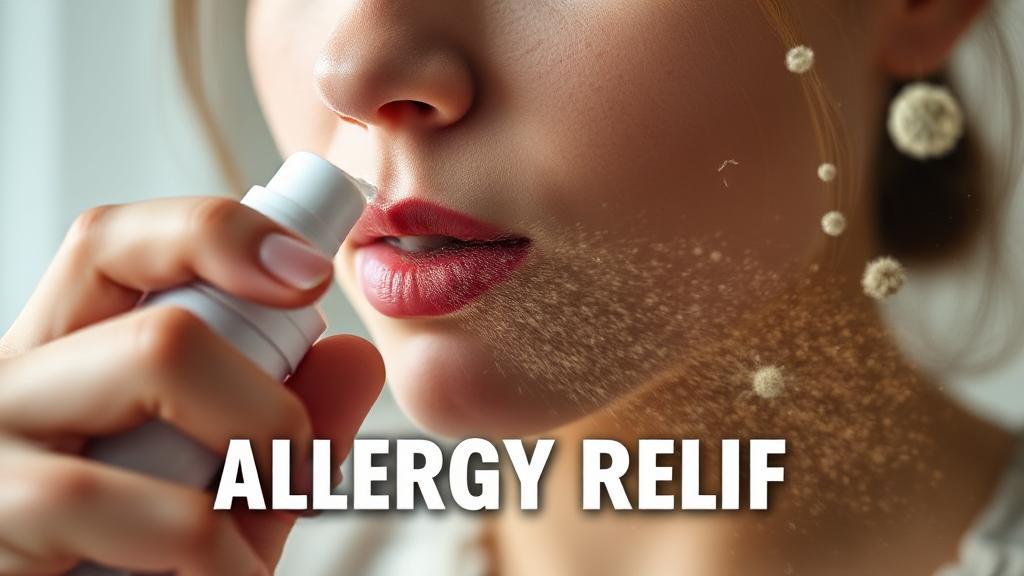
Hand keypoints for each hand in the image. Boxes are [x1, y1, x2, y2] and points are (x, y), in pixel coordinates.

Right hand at [0, 198, 384, 574]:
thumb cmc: (141, 569)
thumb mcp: (227, 496)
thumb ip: (286, 428)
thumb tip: (357, 356)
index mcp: (65, 358)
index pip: (119, 242)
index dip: (218, 234)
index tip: (310, 274)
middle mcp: (13, 383)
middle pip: (161, 321)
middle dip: (269, 406)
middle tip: (294, 475)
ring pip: (148, 380)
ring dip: (250, 466)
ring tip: (249, 548)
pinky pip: (118, 503)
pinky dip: (214, 551)